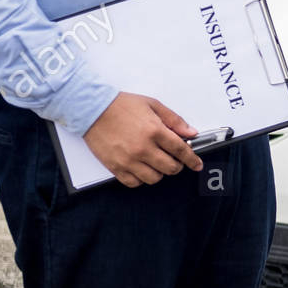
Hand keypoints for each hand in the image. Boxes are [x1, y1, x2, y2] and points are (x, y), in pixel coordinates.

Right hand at [82, 93, 203, 187]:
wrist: (91, 108)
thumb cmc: (120, 105)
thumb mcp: (152, 105)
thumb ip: (174, 120)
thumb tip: (190, 132)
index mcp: (154, 131)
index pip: (181, 151)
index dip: (192, 160)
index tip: (197, 164)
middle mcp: (143, 148)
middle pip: (170, 168)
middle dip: (176, 165)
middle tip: (173, 160)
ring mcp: (128, 159)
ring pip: (154, 178)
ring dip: (159, 173)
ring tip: (155, 163)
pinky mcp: (115, 166)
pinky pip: (134, 182)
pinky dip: (140, 179)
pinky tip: (141, 169)